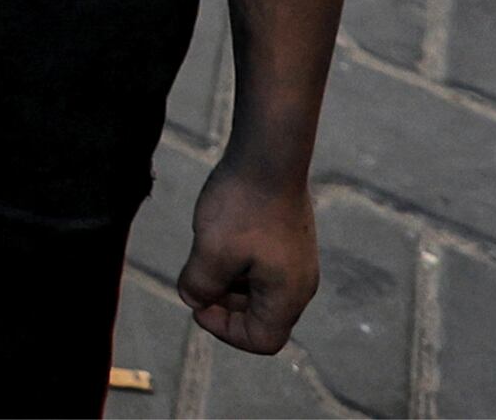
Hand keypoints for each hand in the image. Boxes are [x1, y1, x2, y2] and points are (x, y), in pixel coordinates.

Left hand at [175, 160, 321, 352]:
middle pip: (260, 317)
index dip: (224, 330)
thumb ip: (199, 286)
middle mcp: (301, 283)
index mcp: (288, 295)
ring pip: (257, 290)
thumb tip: (194, 300)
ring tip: (206, 250)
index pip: (262, 340)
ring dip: (227, 281)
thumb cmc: (242, 204)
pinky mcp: (289, 240)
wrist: (268, 154)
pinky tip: (219, 235)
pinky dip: (236, 261)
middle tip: (196, 276)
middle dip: (223, 303)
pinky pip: (261, 267)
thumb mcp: (210, 250)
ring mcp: (297, 261)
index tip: (198, 301)